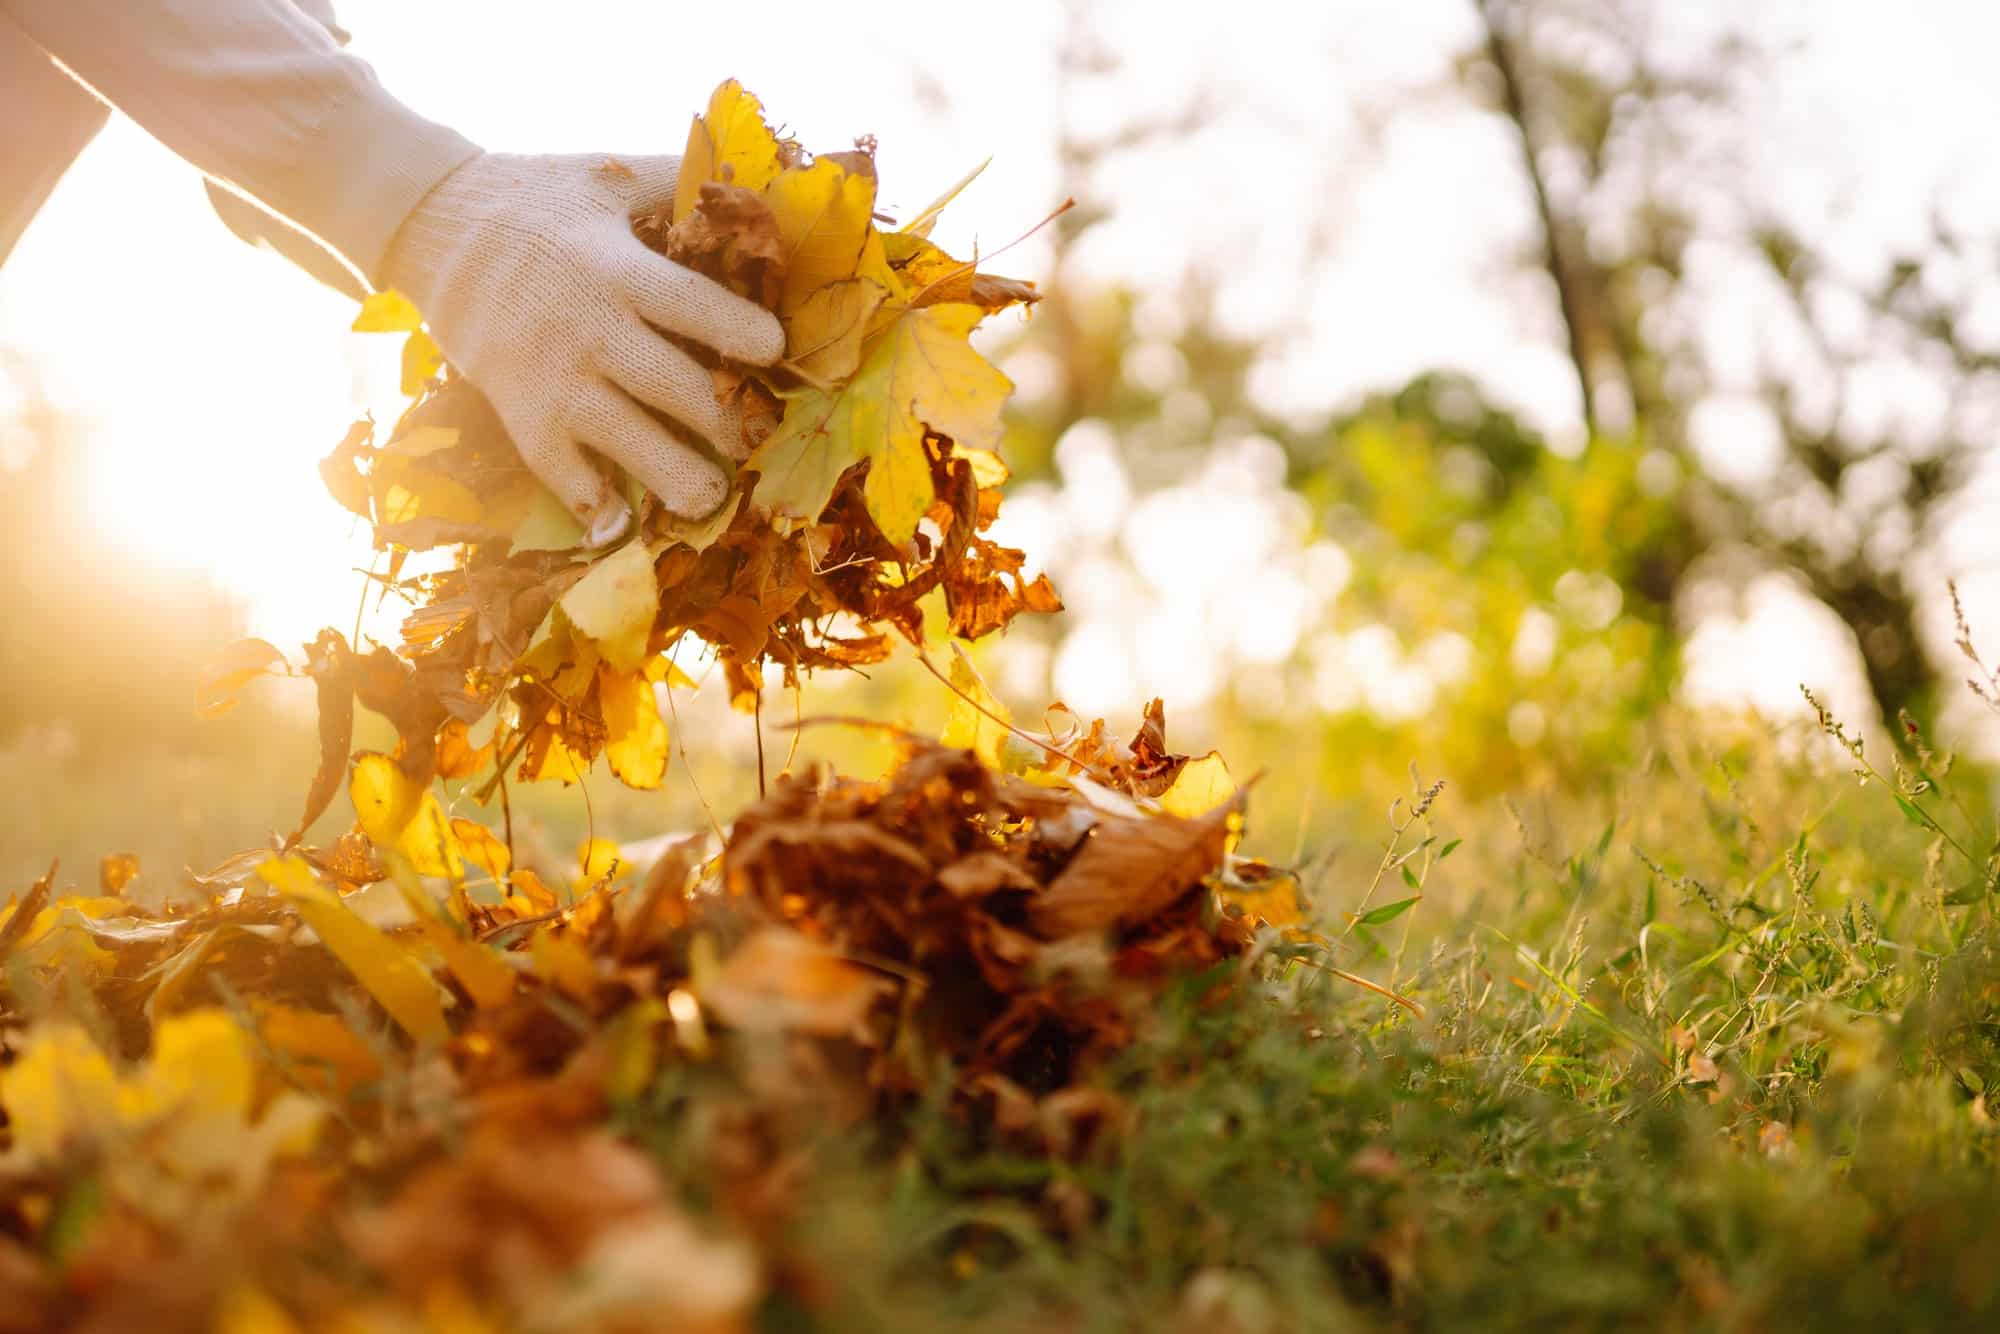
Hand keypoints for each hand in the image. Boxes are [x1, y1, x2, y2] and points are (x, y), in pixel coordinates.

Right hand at [380, 153, 782, 542]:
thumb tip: (760, 184)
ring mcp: (552, 379)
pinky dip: (591, 504)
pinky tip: (625, 528)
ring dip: (673, 474)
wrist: (435, 228)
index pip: (687, 303)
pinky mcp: (521, 414)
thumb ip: (679, 182)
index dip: (736, 328)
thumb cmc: (538, 201)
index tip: (777, 349)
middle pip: (667, 384)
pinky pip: (560, 472)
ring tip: (714, 500)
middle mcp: (587, 329)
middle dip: (724, 418)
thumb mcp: (607, 177)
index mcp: (614, 266)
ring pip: (621, 439)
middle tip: (763, 437)